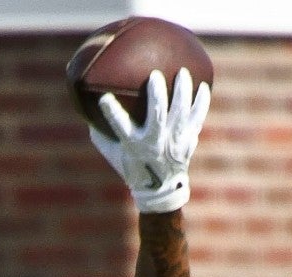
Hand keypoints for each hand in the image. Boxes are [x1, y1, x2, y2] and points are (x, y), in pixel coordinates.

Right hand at [90, 68, 210, 212]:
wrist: (160, 189)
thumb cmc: (132, 166)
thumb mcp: (112, 153)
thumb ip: (102, 132)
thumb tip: (88, 107)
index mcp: (133, 145)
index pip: (119, 125)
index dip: (111, 111)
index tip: (104, 97)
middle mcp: (154, 143)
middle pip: (157, 115)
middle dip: (157, 94)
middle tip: (156, 75)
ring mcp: (174, 142)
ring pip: (181, 113)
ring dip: (183, 92)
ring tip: (183, 72)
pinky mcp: (188, 141)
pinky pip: (197, 118)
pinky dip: (200, 103)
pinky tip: (203, 86)